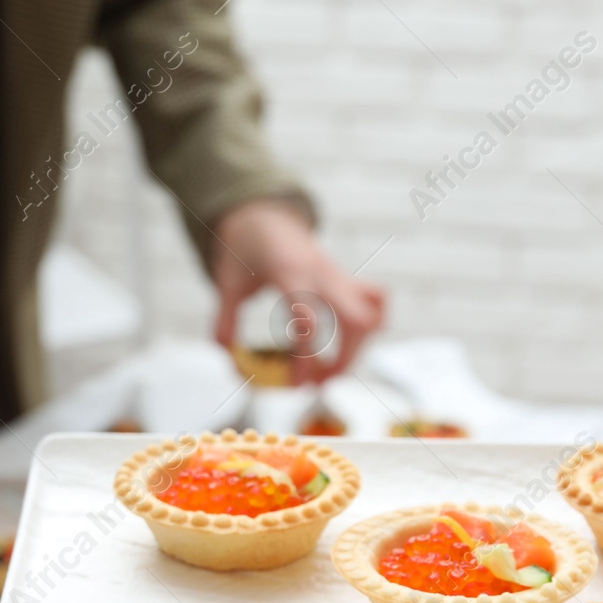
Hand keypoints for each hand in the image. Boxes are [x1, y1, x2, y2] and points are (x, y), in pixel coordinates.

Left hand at [210, 199, 384, 383]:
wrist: (264, 216)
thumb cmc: (246, 249)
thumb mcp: (227, 282)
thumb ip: (225, 319)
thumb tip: (227, 354)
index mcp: (291, 274)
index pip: (309, 321)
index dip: (307, 359)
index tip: (298, 386)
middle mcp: (323, 275)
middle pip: (356, 322)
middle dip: (344, 360)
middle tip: (318, 384)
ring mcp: (339, 277)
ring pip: (373, 315)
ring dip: (358, 349)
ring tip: (331, 369)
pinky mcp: (347, 281)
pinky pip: (377, 300)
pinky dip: (372, 324)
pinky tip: (348, 342)